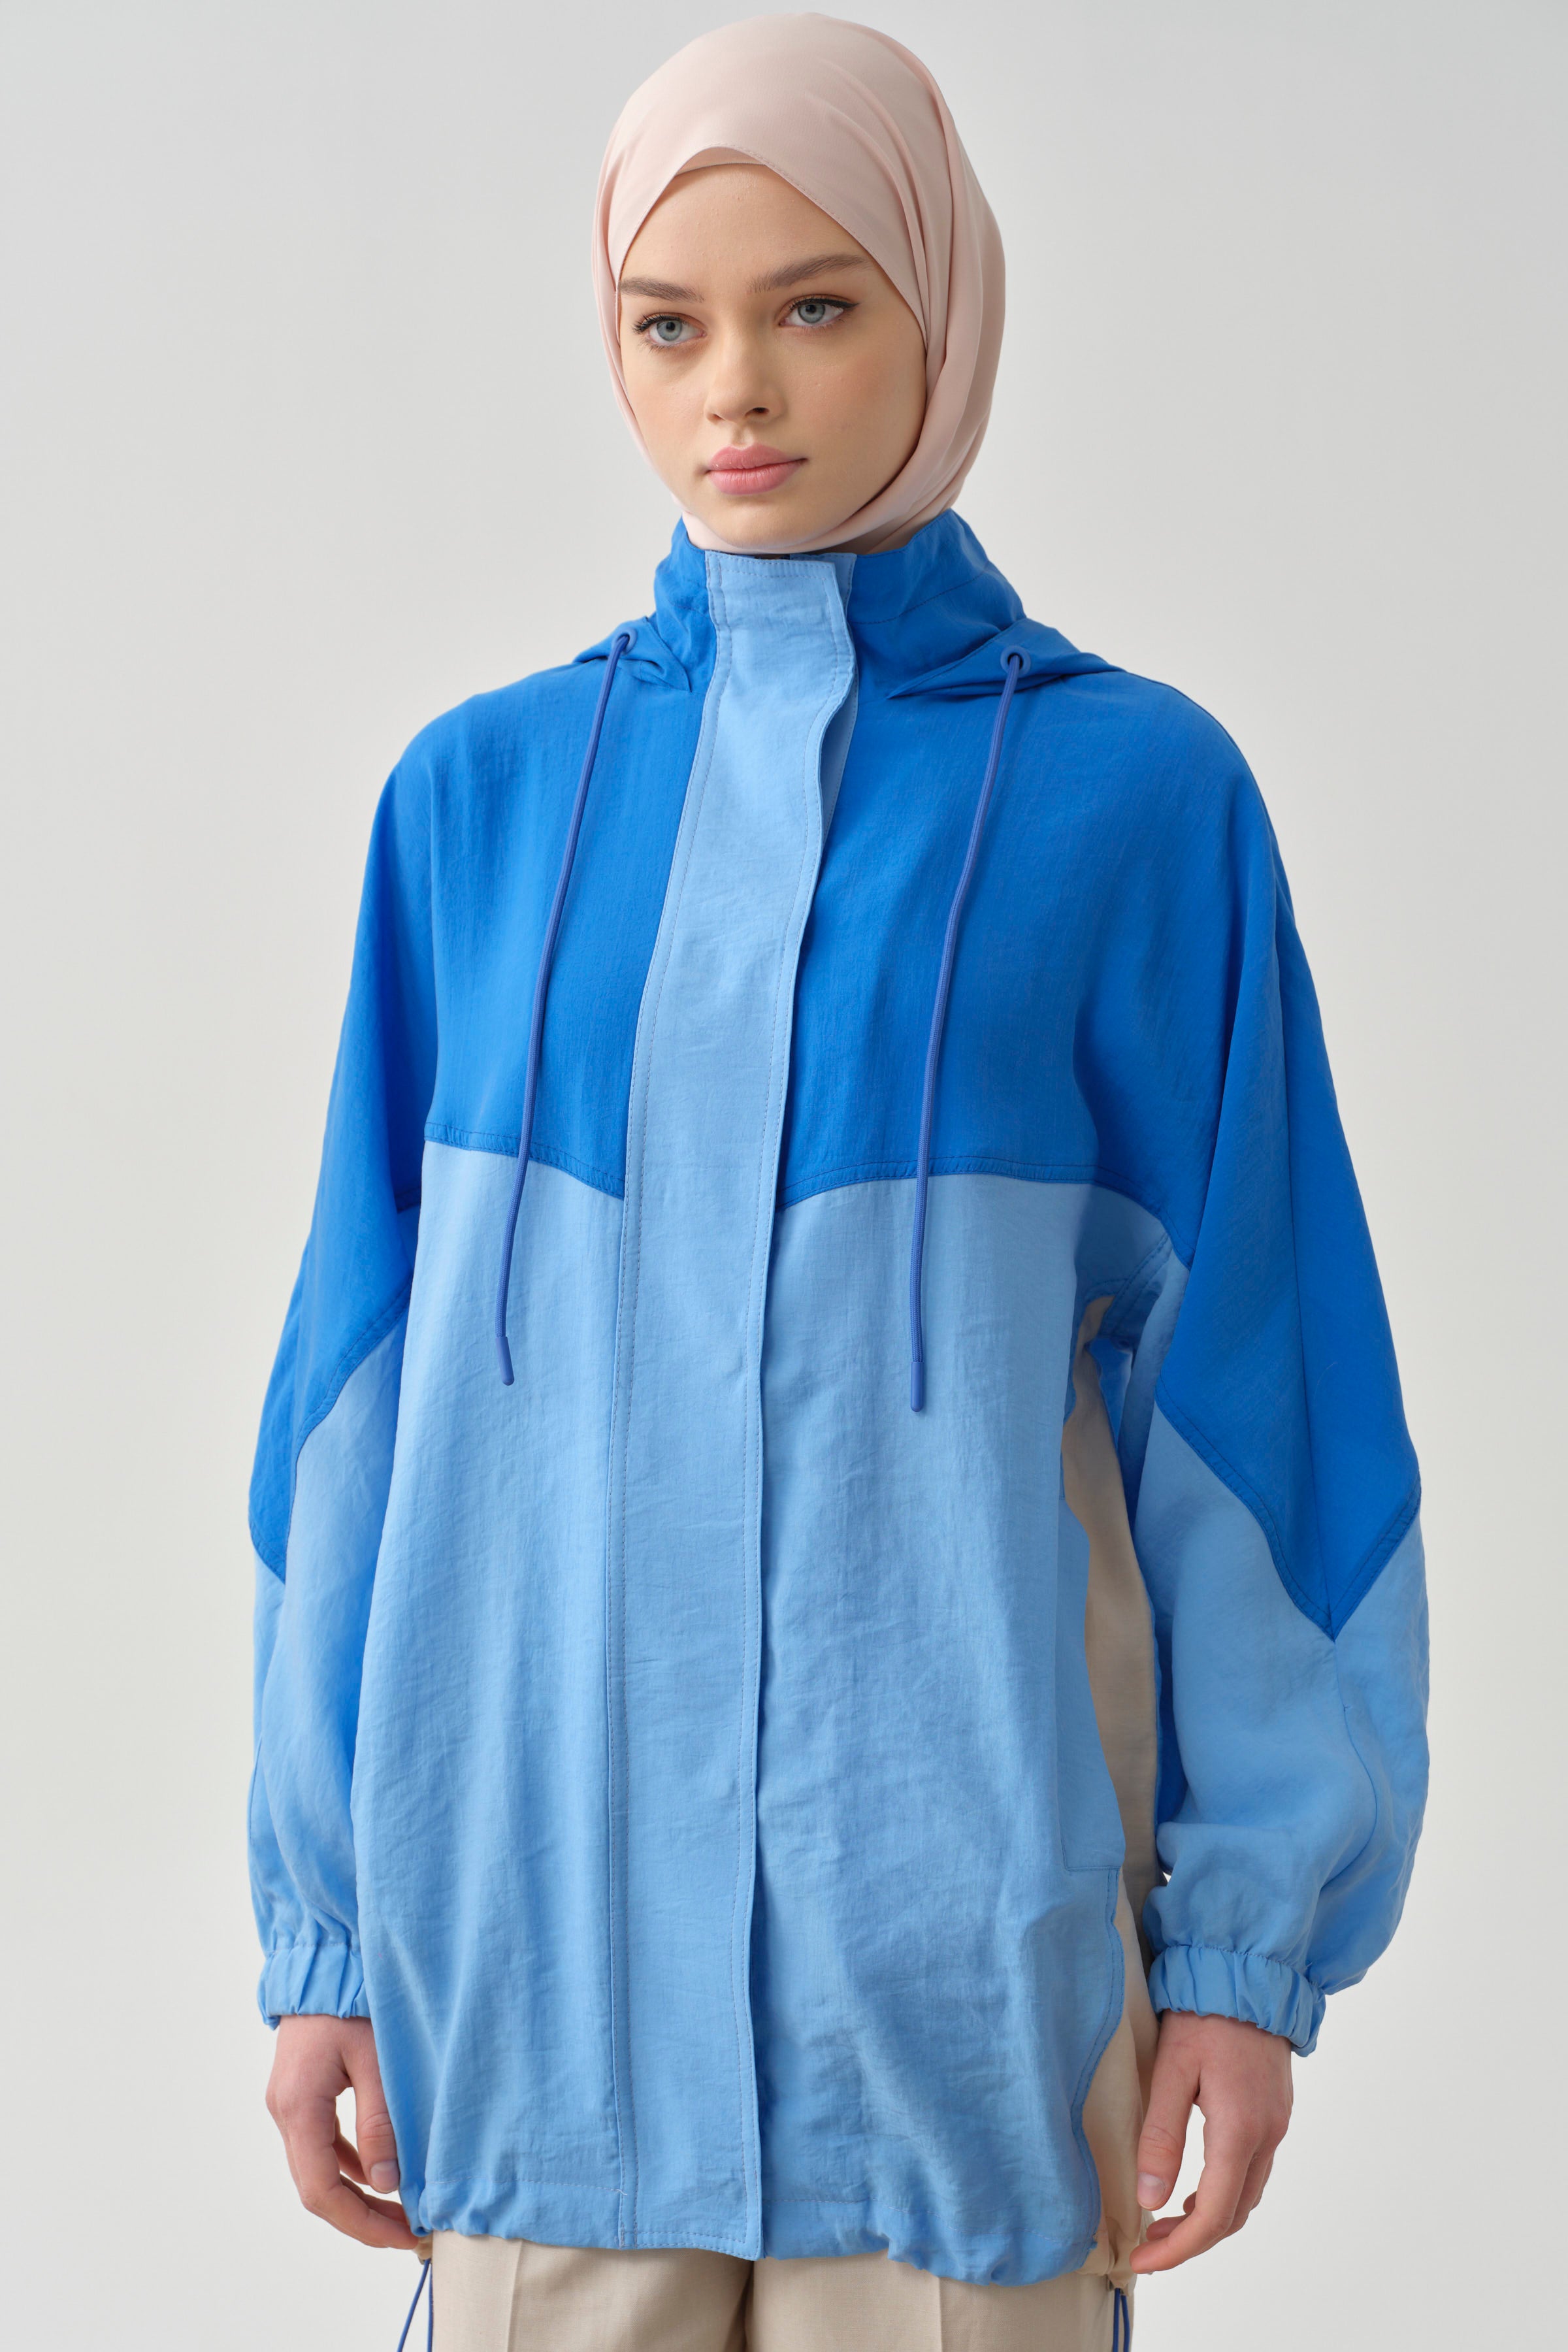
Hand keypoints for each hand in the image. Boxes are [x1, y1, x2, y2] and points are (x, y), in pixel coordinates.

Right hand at [266, 2014, 418, 2249]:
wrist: (323, 1960)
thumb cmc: (350, 2000)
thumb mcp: (374, 2058)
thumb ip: (379, 2121)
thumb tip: (388, 2184)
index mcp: (299, 2106)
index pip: (321, 2190)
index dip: (360, 2222)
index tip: (402, 2236)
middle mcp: (285, 2112)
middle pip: (317, 2188)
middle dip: (362, 2217)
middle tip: (409, 2232)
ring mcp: (289, 2104)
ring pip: (318, 2169)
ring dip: (357, 2195)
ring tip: (402, 2211)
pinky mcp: (301, 2095)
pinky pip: (322, 2144)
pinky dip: (351, 2165)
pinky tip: (382, 2171)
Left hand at [1130, 2010, 1292, 2272]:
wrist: (1248, 1972)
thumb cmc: (1205, 2014)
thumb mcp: (1171, 2070)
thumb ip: (1160, 2135)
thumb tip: (1149, 2198)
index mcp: (1239, 2131)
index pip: (1213, 2217)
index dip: (1178, 2249)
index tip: (1143, 2260)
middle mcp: (1266, 2135)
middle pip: (1234, 2215)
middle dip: (1191, 2240)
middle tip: (1148, 2244)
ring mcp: (1276, 2124)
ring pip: (1246, 2194)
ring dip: (1209, 2218)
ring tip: (1164, 2220)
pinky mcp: (1274, 2111)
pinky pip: (1252, 2169)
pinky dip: (1224, 2191)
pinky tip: (1195, 2185)